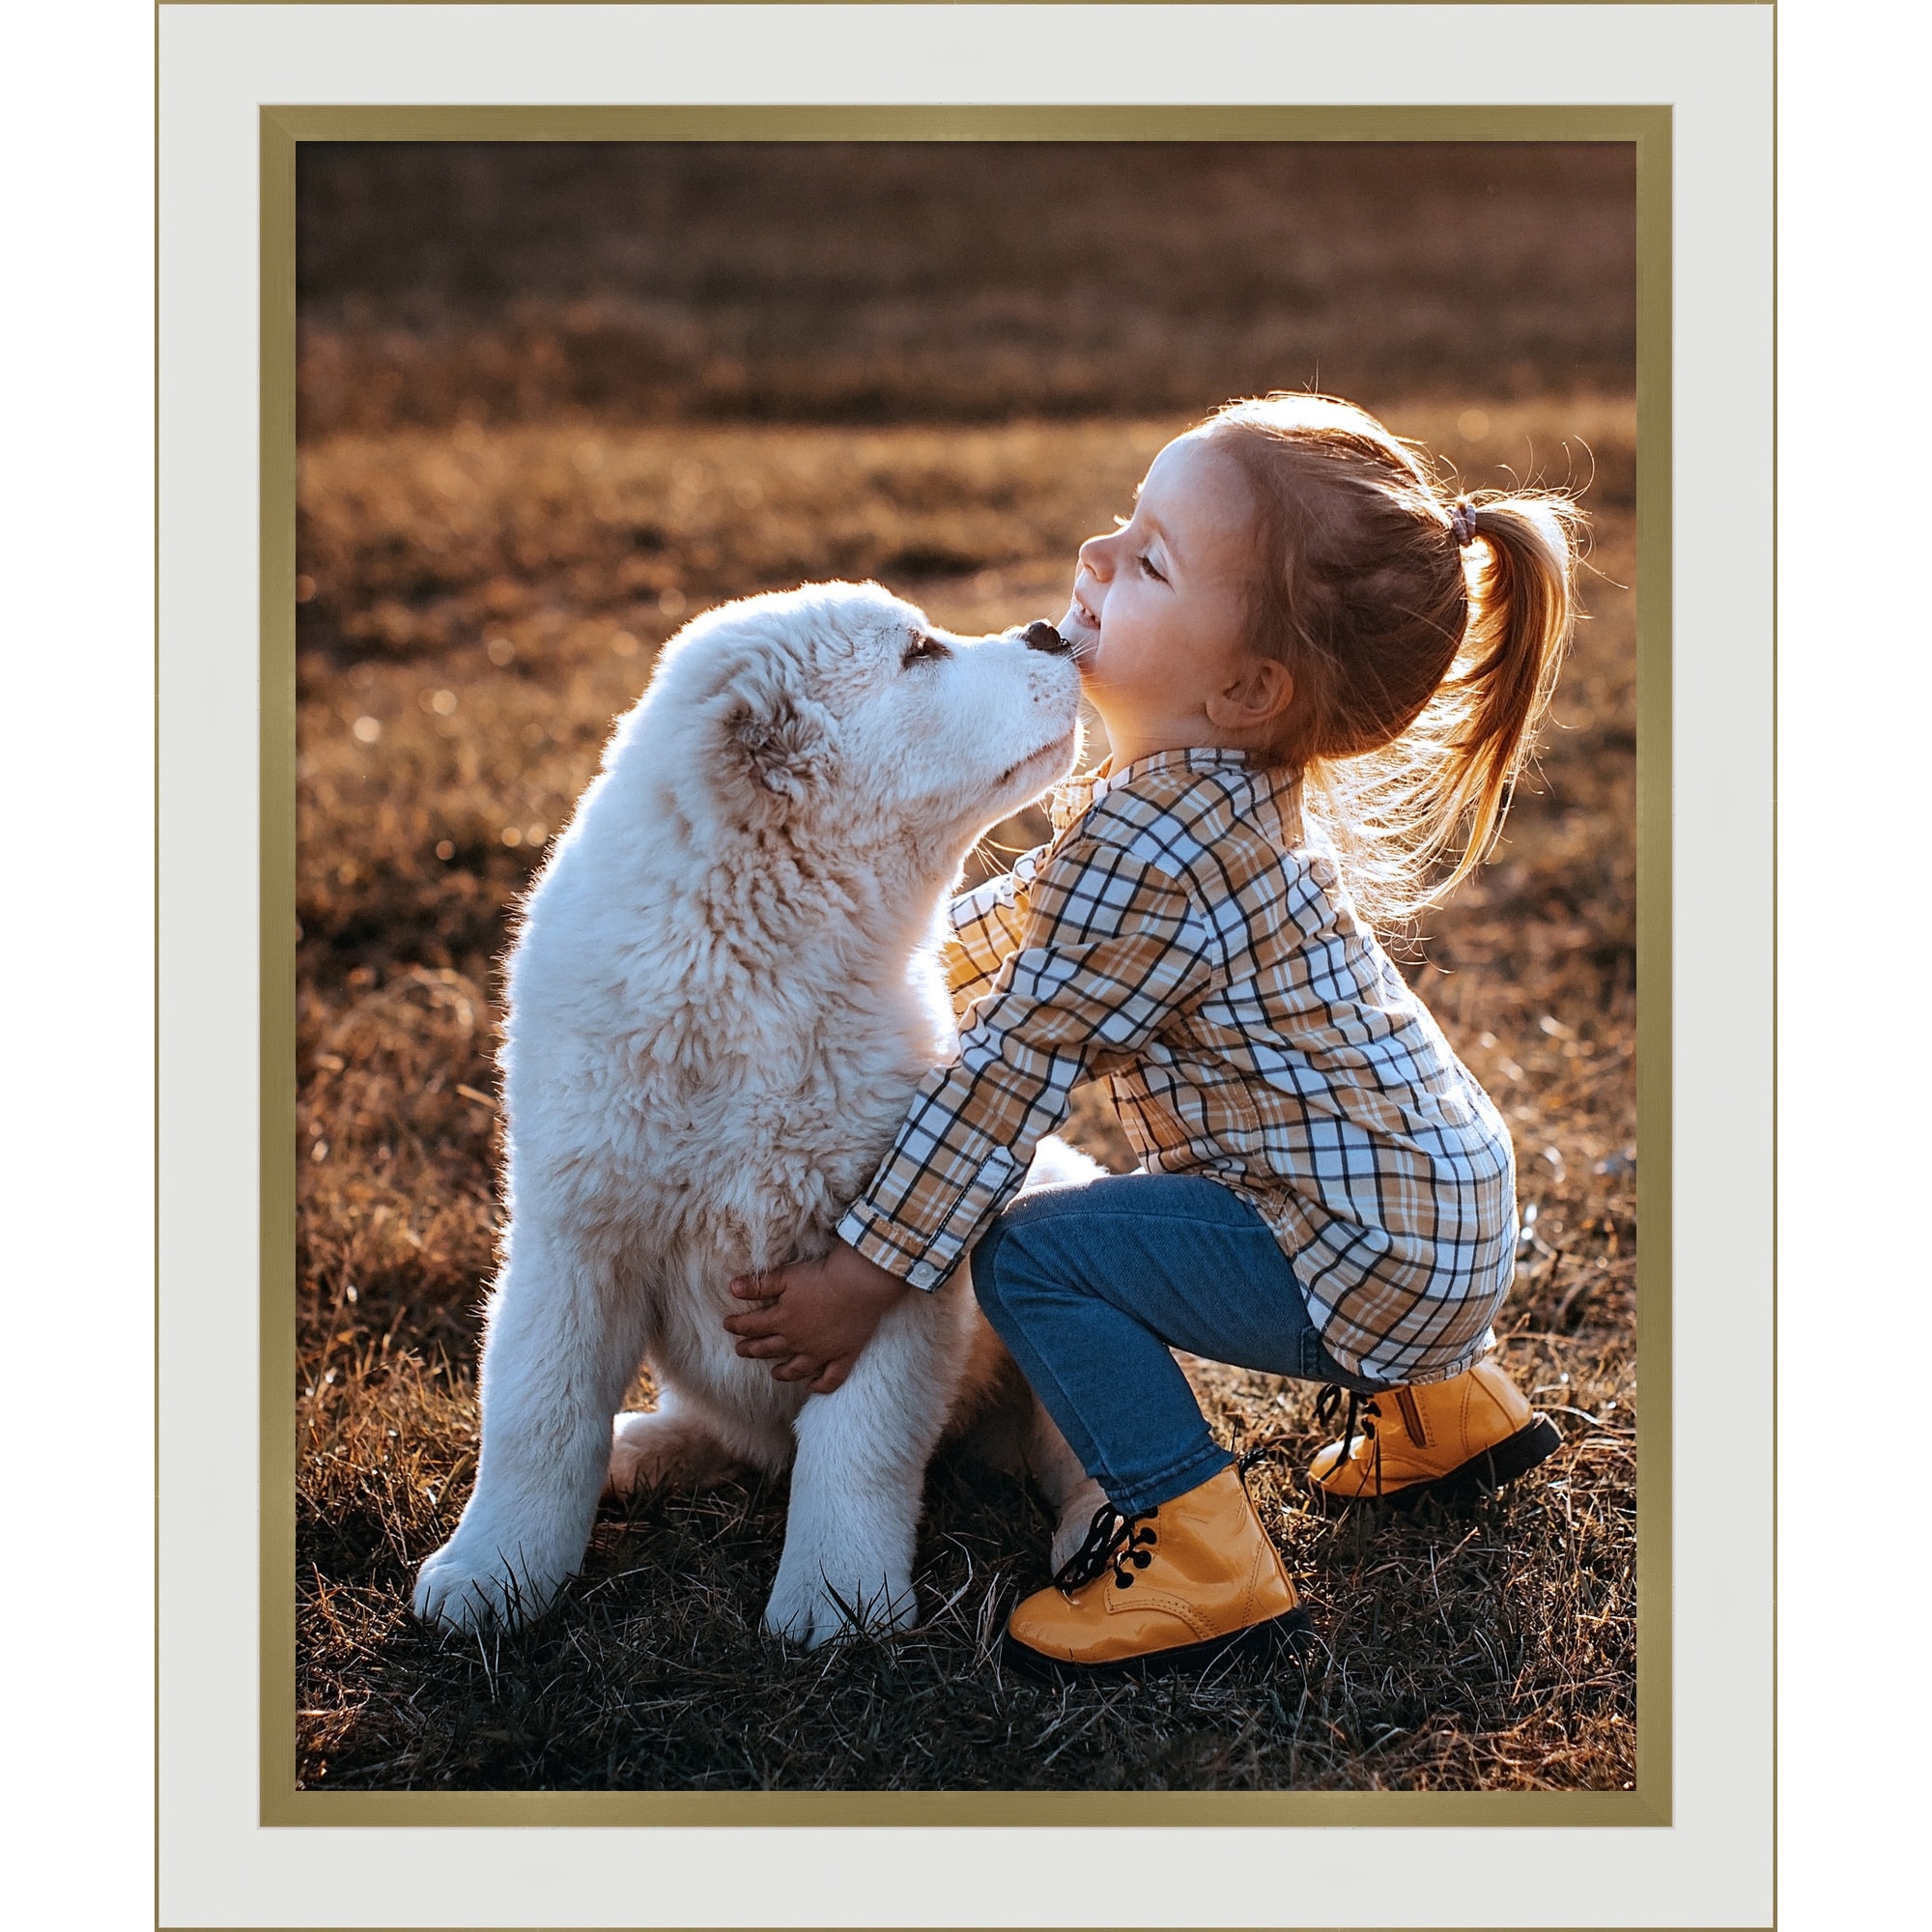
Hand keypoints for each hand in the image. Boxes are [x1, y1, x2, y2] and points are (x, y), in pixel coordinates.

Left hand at [724, 1240, 911, 1394]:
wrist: (858, 1285)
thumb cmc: (821, 1277)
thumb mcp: (785, 1276)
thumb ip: (758, 1285)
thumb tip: (732, 1288)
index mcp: (781, 1320)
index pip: (752, 1326)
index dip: (737, 1325)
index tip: (727, 1325)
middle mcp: (797, 1341)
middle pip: (769, 1349)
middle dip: (752, 1349)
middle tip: (741, 1350)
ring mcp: (821, 1352)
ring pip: (796, 1369)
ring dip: (782, 1372)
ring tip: (774, 1374)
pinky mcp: (843, 1355)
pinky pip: (831, 1379)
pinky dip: (821, 1386)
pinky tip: (812, 1388)